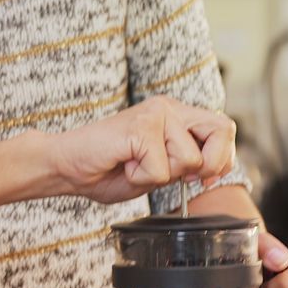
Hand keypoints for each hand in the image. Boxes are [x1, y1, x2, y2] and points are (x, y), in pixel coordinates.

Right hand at [48, 95, 236, 203]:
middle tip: (178, 174)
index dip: (221, 158)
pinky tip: (124, 164)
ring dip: (162, 176)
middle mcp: (167, 108)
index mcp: (174, 115)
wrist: (65, 165)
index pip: (222, 129)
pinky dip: (141, 178)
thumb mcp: (157, 171)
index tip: (201, 178)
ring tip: (135, 165)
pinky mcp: (141, 127)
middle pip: (222, 129)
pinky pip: (160, 168)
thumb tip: (209, 172)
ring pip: (190, 158)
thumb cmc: (105, 168)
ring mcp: (155, 114)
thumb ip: (184, 166)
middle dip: (210, 164)